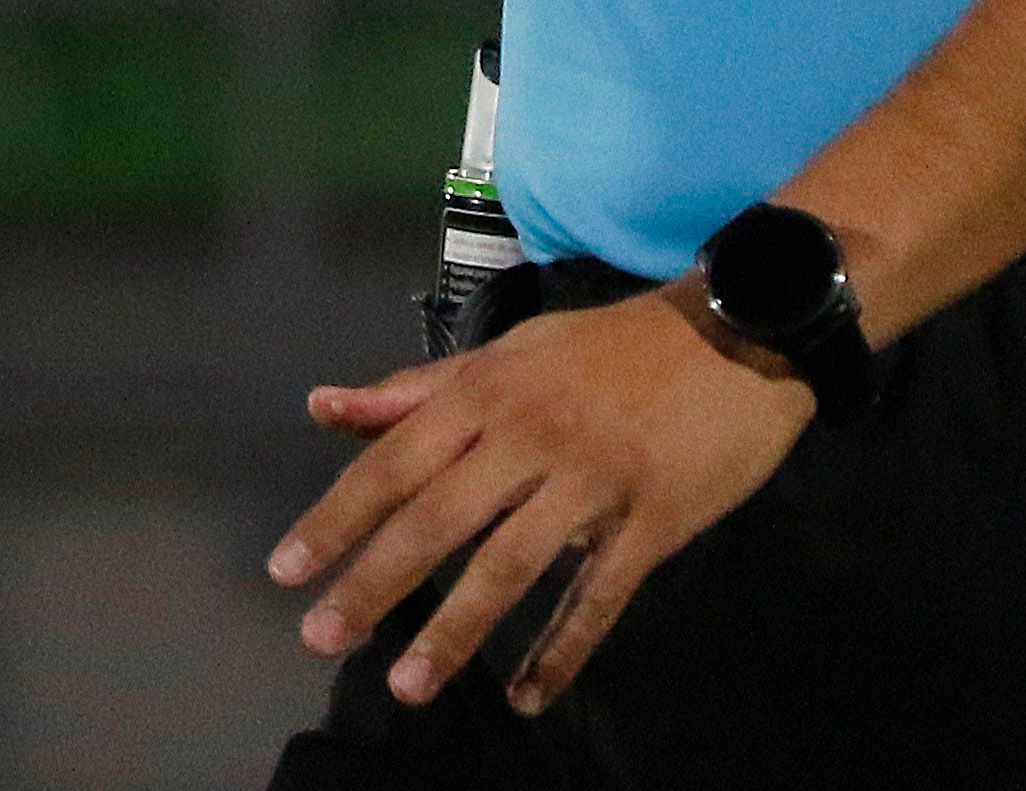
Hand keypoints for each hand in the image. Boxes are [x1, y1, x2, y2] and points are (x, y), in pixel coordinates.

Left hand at [265, 282, 815, 716]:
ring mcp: (593, 480)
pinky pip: (599, 595)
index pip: (394, 461)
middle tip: (320, 637)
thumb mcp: (510, 354)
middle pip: (438, 519)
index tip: (286, 571)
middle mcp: (530, 436)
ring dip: (455, 631)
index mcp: (488, 393)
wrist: (739, 330)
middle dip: (375, 582)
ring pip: (510, 565)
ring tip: (408, 687)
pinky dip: (562, 649)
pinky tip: (528, 695)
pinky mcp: (654, 520)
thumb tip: (322, 406)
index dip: (338, 518)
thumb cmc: (612, 349)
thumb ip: (416, 391)